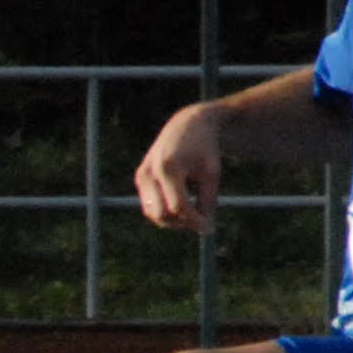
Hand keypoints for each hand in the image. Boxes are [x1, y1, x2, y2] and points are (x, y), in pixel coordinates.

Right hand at [134, 103, 226, 234]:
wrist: (188, 124)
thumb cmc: (204, 148)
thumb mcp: (212, 173)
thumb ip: (208, 201)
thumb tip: (205, 228)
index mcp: (169, 168)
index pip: (178, 206)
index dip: (195, 221)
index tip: (210, 228)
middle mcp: (150, 172)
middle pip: (162, 214)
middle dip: (182, 223)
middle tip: (201, 222)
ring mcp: (142, 175)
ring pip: (153, 213)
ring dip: (172, 220)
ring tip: (193, 213)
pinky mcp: (140, 177)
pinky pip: (150, 205)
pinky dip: (165, 211)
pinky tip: (182, 205)